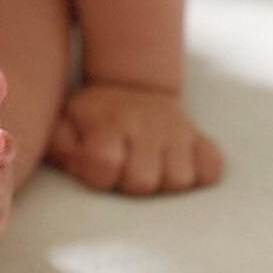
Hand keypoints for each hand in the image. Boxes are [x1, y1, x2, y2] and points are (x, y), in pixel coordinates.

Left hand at [51, 83, 223, 194]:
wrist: (131, 89)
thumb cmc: (93, 119)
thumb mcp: (64, 123)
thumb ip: (60, 144)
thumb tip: (76, 161)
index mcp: (109, 123)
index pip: (103, 163)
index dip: (96, 174)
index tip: (94, 167)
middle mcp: (146, 126)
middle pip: (143, 181)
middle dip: (128, 183)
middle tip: (123, 170)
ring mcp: (177, 133)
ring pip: (180, 179)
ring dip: (163, 181)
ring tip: (149, 169)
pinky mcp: (200, 140)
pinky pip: (212, 168)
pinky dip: (200, 172)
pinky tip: (177, 165)